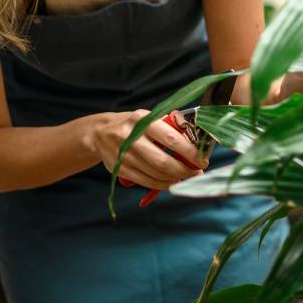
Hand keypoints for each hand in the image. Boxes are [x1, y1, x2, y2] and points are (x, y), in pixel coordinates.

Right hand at [92, 109, 209, 190]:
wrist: (100, 134)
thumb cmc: (133, 125)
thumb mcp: (149, 119)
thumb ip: (170, 129)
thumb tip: (195, 145)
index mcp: (142, 120)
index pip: (170, 138)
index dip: (189, 151)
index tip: (202, 158)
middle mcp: (131, 138)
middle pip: (162, 161)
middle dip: (184, 170)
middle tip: (197, 172)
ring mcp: (124, 156)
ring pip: (155, 174)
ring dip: (175, 178)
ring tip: (188, 176)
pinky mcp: (120, 170)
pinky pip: (146, 181)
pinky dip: (162, 184)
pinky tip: (172, 181)